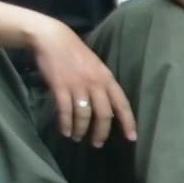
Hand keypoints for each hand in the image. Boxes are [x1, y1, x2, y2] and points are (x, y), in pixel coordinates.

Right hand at [30, 26, 136, 147]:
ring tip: (76, 137)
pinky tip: (65, 131)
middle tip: (96, 144)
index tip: (132, 138)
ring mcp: (77, 85)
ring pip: (84, 115)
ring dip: (80, 130)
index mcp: (106, 78)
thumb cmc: (73, 52)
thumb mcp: (95, 65)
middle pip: (104, 114)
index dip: (128, 123)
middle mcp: (95, 83)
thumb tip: (105, 105)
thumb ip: (101, 83)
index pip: (122, 104)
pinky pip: (65, 111)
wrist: (51, 38)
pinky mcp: (60, 87)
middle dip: (101, 133)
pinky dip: (65, 124)